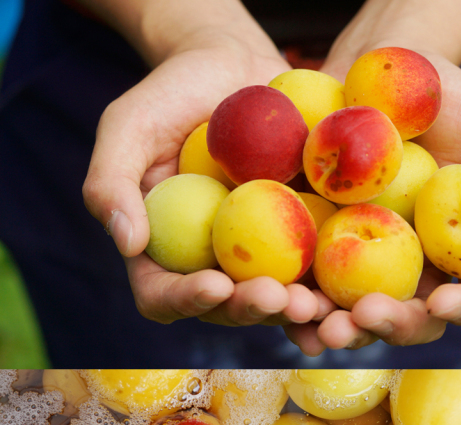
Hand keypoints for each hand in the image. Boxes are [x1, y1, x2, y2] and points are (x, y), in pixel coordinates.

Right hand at [82, 28, 321, 327]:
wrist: (232, 69)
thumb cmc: (171, 96)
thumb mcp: (129, 127)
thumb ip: (111, 183)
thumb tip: (128, 244)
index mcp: (164, 252)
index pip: (163, 295)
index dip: (186, 300)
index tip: (215, 285)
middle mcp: (211, 265)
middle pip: (227, 308)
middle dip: (250, 310)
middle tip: (276, 297)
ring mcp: (257, 257)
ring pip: (273, 299)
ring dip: (293, 309)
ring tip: (312, 302)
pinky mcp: (297, 239)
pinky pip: (311, 269)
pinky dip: (325, 285)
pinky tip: (341, 290)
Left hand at [285, 43, 460, 355]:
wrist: (382, 78)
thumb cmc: (452, 103)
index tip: (443, 301)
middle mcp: (421, 271)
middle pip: (415, 319)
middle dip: (393, 325)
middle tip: (367, 315)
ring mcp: (372, 266)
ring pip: (360, 315)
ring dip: (342, 328)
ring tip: (320, 325)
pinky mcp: (326, 252)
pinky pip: (315, 287)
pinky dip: (301, 304)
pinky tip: (287, 307)